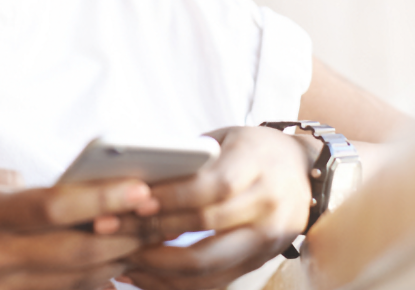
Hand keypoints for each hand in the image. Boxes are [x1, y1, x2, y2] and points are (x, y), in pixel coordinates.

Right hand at [0, 160, 156, 289]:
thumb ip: (3, 179)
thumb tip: (47, 186)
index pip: (55, 207)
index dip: (104, 198)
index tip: (141, 186)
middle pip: (78, 254)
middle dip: (126, 237)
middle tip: (161, 217)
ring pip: (73, 285)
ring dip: (113, 265)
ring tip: (144, 242)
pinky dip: (81, 288)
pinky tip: (102, 272)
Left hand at [122, 127, 314, 288]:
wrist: (306, 174)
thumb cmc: (253, 149)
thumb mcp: (227, 139)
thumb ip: (191, 156)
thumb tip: (135, 176)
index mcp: (258, 165)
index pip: (213, 186)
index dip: (172, 196)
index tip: (134, 200)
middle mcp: (269, 206)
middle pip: (206, 227)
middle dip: (152, 231)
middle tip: (108, 228)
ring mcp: (267, 240)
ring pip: (209, 265)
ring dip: (157, 265)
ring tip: (119, 257)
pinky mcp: (259, 263)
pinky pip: (213, 282)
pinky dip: (174, 283)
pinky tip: (142, 275)